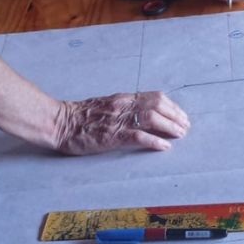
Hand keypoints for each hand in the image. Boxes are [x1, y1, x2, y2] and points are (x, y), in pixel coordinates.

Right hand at [54, 91, 189, 154]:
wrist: (58, 122)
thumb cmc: (79, 116)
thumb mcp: (105, 105)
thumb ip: (124, 107)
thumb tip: (144, 112)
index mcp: (122, 98)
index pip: (155, 97)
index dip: (172, 106)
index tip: (181, 115)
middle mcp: (123, 106)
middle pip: (158, 105)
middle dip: (176, 116)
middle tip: (185, 127)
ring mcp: (118, 120)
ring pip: (152, 118)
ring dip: (170, 126)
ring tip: (180, 134)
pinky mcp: (112, 136)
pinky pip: (138, 137)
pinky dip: (155, 141)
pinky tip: (164, 146)